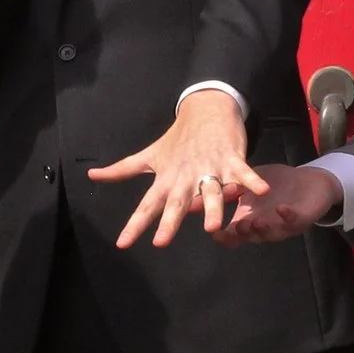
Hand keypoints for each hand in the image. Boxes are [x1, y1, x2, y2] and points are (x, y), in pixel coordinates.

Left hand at [90, 89, 266, 246]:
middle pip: (176, 201)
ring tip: (213, 228)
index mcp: (166, 178)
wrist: (206, 109)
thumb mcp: (149, 155)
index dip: (135, 224)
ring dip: (212, 208)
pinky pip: (242, 172)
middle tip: (161, 242)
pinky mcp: (231, 158)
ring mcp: (209, 166)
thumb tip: (92, 175)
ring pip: (210, 190)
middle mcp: (185, 175)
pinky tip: (261, 191)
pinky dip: (251, 180)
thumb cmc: (177, 139)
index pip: (147, 204)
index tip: (123, 244)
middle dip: (169, 221)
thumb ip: (122, 170)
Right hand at [213, 162, 339, 246]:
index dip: (226, 237)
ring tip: (255, 222)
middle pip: (252, 236)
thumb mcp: (249, 180)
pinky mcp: (301, 219)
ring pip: (272, 233)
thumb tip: (205, 189)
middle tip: (237, 227)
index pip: (235, 235)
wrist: (307, 180)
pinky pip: (294, 221)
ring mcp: (283, 226)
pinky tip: (281, 209)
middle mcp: (265, 227)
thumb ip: (231, 186)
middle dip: (244, 234)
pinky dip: (287, 216)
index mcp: (249, 220)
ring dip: (263, 229)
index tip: (215, 234)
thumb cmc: (275, 182)